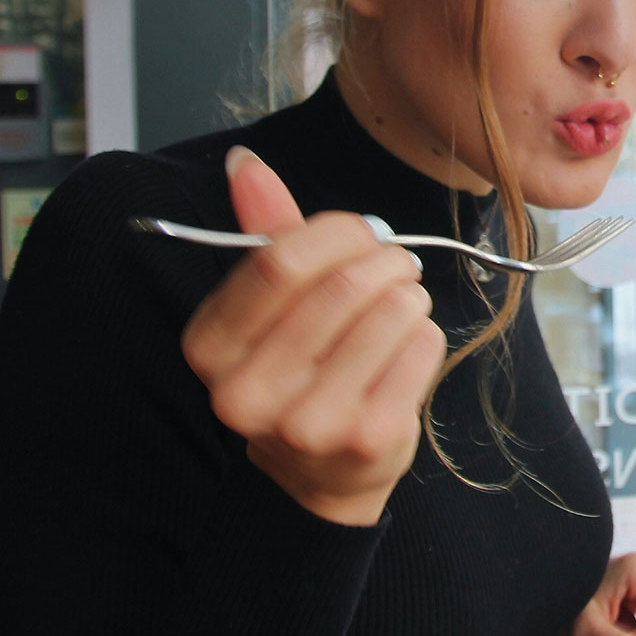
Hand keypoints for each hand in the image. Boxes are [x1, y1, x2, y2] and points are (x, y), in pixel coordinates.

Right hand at [182, 146, 445, 525]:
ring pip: (390, 312)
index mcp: (210, 348)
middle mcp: (248, 393)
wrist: (317, 473)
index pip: (279, 263)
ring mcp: (309, 423)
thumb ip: (263, 232)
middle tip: (396, 262)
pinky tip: (406, 348)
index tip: (363, 233)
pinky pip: (421, 348)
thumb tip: (244, 162)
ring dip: (408, 295)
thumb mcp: (265, 307)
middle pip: (341, 287)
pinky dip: (425, 333)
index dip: (336, 233)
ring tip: (400, 303)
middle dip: (384, 260)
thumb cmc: (295, 371)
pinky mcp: (367, 439)